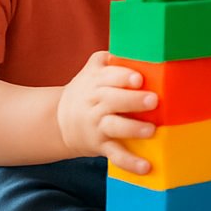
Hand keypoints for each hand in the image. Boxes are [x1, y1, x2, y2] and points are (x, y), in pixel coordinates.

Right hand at [56, 51, 156, 173]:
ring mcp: (97, 126)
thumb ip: (111, 59)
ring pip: (114, 127)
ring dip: (132, 129)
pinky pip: (115, 155)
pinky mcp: (100, 146)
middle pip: (113, 100)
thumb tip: (140, 42)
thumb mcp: (93, 70)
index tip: (138, 78)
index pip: (109, 77)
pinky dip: (130, 163)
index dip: (123, 77)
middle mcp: (95, 104)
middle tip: (153, 100)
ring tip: (151, 131)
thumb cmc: (88, 89)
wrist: (57, 120)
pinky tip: (147, 167)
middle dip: (132, 100)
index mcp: (96, 82)